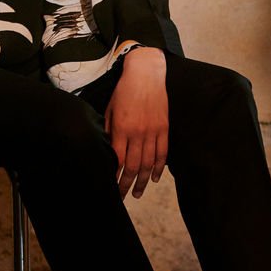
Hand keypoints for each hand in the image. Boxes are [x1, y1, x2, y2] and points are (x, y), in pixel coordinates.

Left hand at [105, 47, 168, 200]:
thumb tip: (107, 150)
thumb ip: (109, 130)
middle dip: (126, 184)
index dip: (114, 175)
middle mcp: (137, 132)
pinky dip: (158, 168)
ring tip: (137, 192)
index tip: (110, 185)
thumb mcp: (110, 109)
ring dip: (142, 181)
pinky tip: (153, 177)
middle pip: (132, 166)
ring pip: (148, 163)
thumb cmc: (124, 91)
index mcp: (121, 128)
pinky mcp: (164, 128)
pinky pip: (162, 153)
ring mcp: (153, 131)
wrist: (146, 74)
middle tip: (123, 196)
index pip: (117, 159)